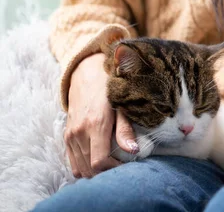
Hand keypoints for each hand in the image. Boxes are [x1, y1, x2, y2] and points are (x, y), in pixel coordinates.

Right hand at [64, 53, 137, 177]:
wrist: (87, 74)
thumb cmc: (110, 89)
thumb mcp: (122, 106)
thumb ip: (126, 130)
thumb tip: (134, 151)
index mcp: (96, 124)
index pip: (100, 161)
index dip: (114, 169)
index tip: (127, 165)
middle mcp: (79, 132)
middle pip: (89, 168)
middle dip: (106, 172)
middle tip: (122, 166)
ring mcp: (70, 135)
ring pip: (80, 168)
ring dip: (95, 171)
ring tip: (112, 164)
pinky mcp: (66, 136)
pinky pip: (72, 162)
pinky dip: (84, 166)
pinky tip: (99, 160)